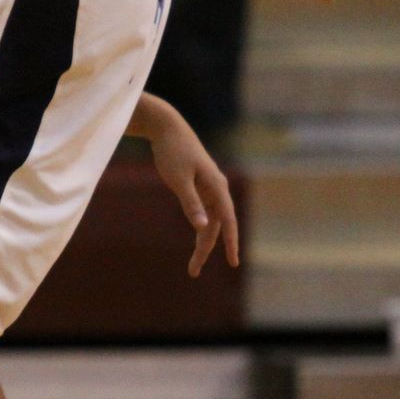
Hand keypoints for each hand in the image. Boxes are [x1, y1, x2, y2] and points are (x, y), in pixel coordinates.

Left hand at [148, 108, 239, 277]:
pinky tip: (196, 239)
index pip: (228, 220)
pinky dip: (200, 227)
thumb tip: (202, 227)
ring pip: (210, 220)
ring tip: (193, 264)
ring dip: (203, 241)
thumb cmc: (172, 152)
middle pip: (217, 224)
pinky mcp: (199, 184)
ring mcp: (209, 186)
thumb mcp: (178, 180)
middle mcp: (217, 187)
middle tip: (193, 271)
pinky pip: (203, 211)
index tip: (233, 262)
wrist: (166, 127)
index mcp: (216, 185)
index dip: (231, 242)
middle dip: (207, 248)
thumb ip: (190, 204)